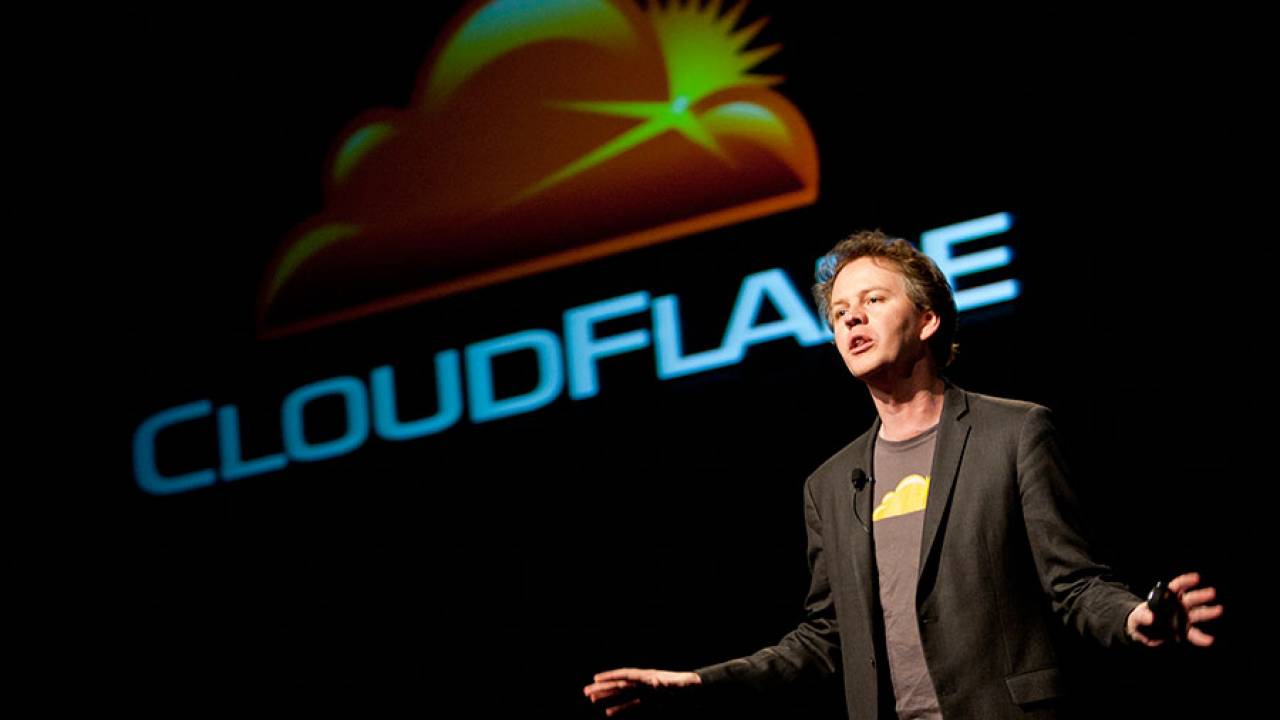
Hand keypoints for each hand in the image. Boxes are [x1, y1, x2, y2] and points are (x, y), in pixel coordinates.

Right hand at [582, 668, 701, 715]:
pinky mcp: (650, 701)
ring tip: (591, 698)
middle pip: (620, 684)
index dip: (611, 676)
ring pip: (622, 693)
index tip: (596, 678)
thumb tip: (655, 681)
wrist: (697, 689)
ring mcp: (646, 691)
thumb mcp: (677, 684)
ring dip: (607, 695)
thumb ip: (666, 684)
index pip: (626, 675)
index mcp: (649, 676)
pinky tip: (608, 713)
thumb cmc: (688, 686)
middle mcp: (644, 682)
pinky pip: (631, 705)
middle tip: (586, 691)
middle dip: (603, 687)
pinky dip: (619, 708)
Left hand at [1126, 572, 1223, 646]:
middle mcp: (1177, 606)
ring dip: (1207, 612)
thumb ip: (1142, 616)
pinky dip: (1201, 637)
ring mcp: (1182, 618)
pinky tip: (1209, 640)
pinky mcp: (1183, 631)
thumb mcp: (1136, 617)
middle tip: (1212, 592)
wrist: (1141, 633)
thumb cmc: (1139, 619)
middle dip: (1200, 596)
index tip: (1196, 578)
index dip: (1185, 581)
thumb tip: (1150, 618)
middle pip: (1190, 599)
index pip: (1176, 587)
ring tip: (1218, 610)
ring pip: (1196, 614)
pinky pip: (1193, 634)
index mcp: (1165, 598)